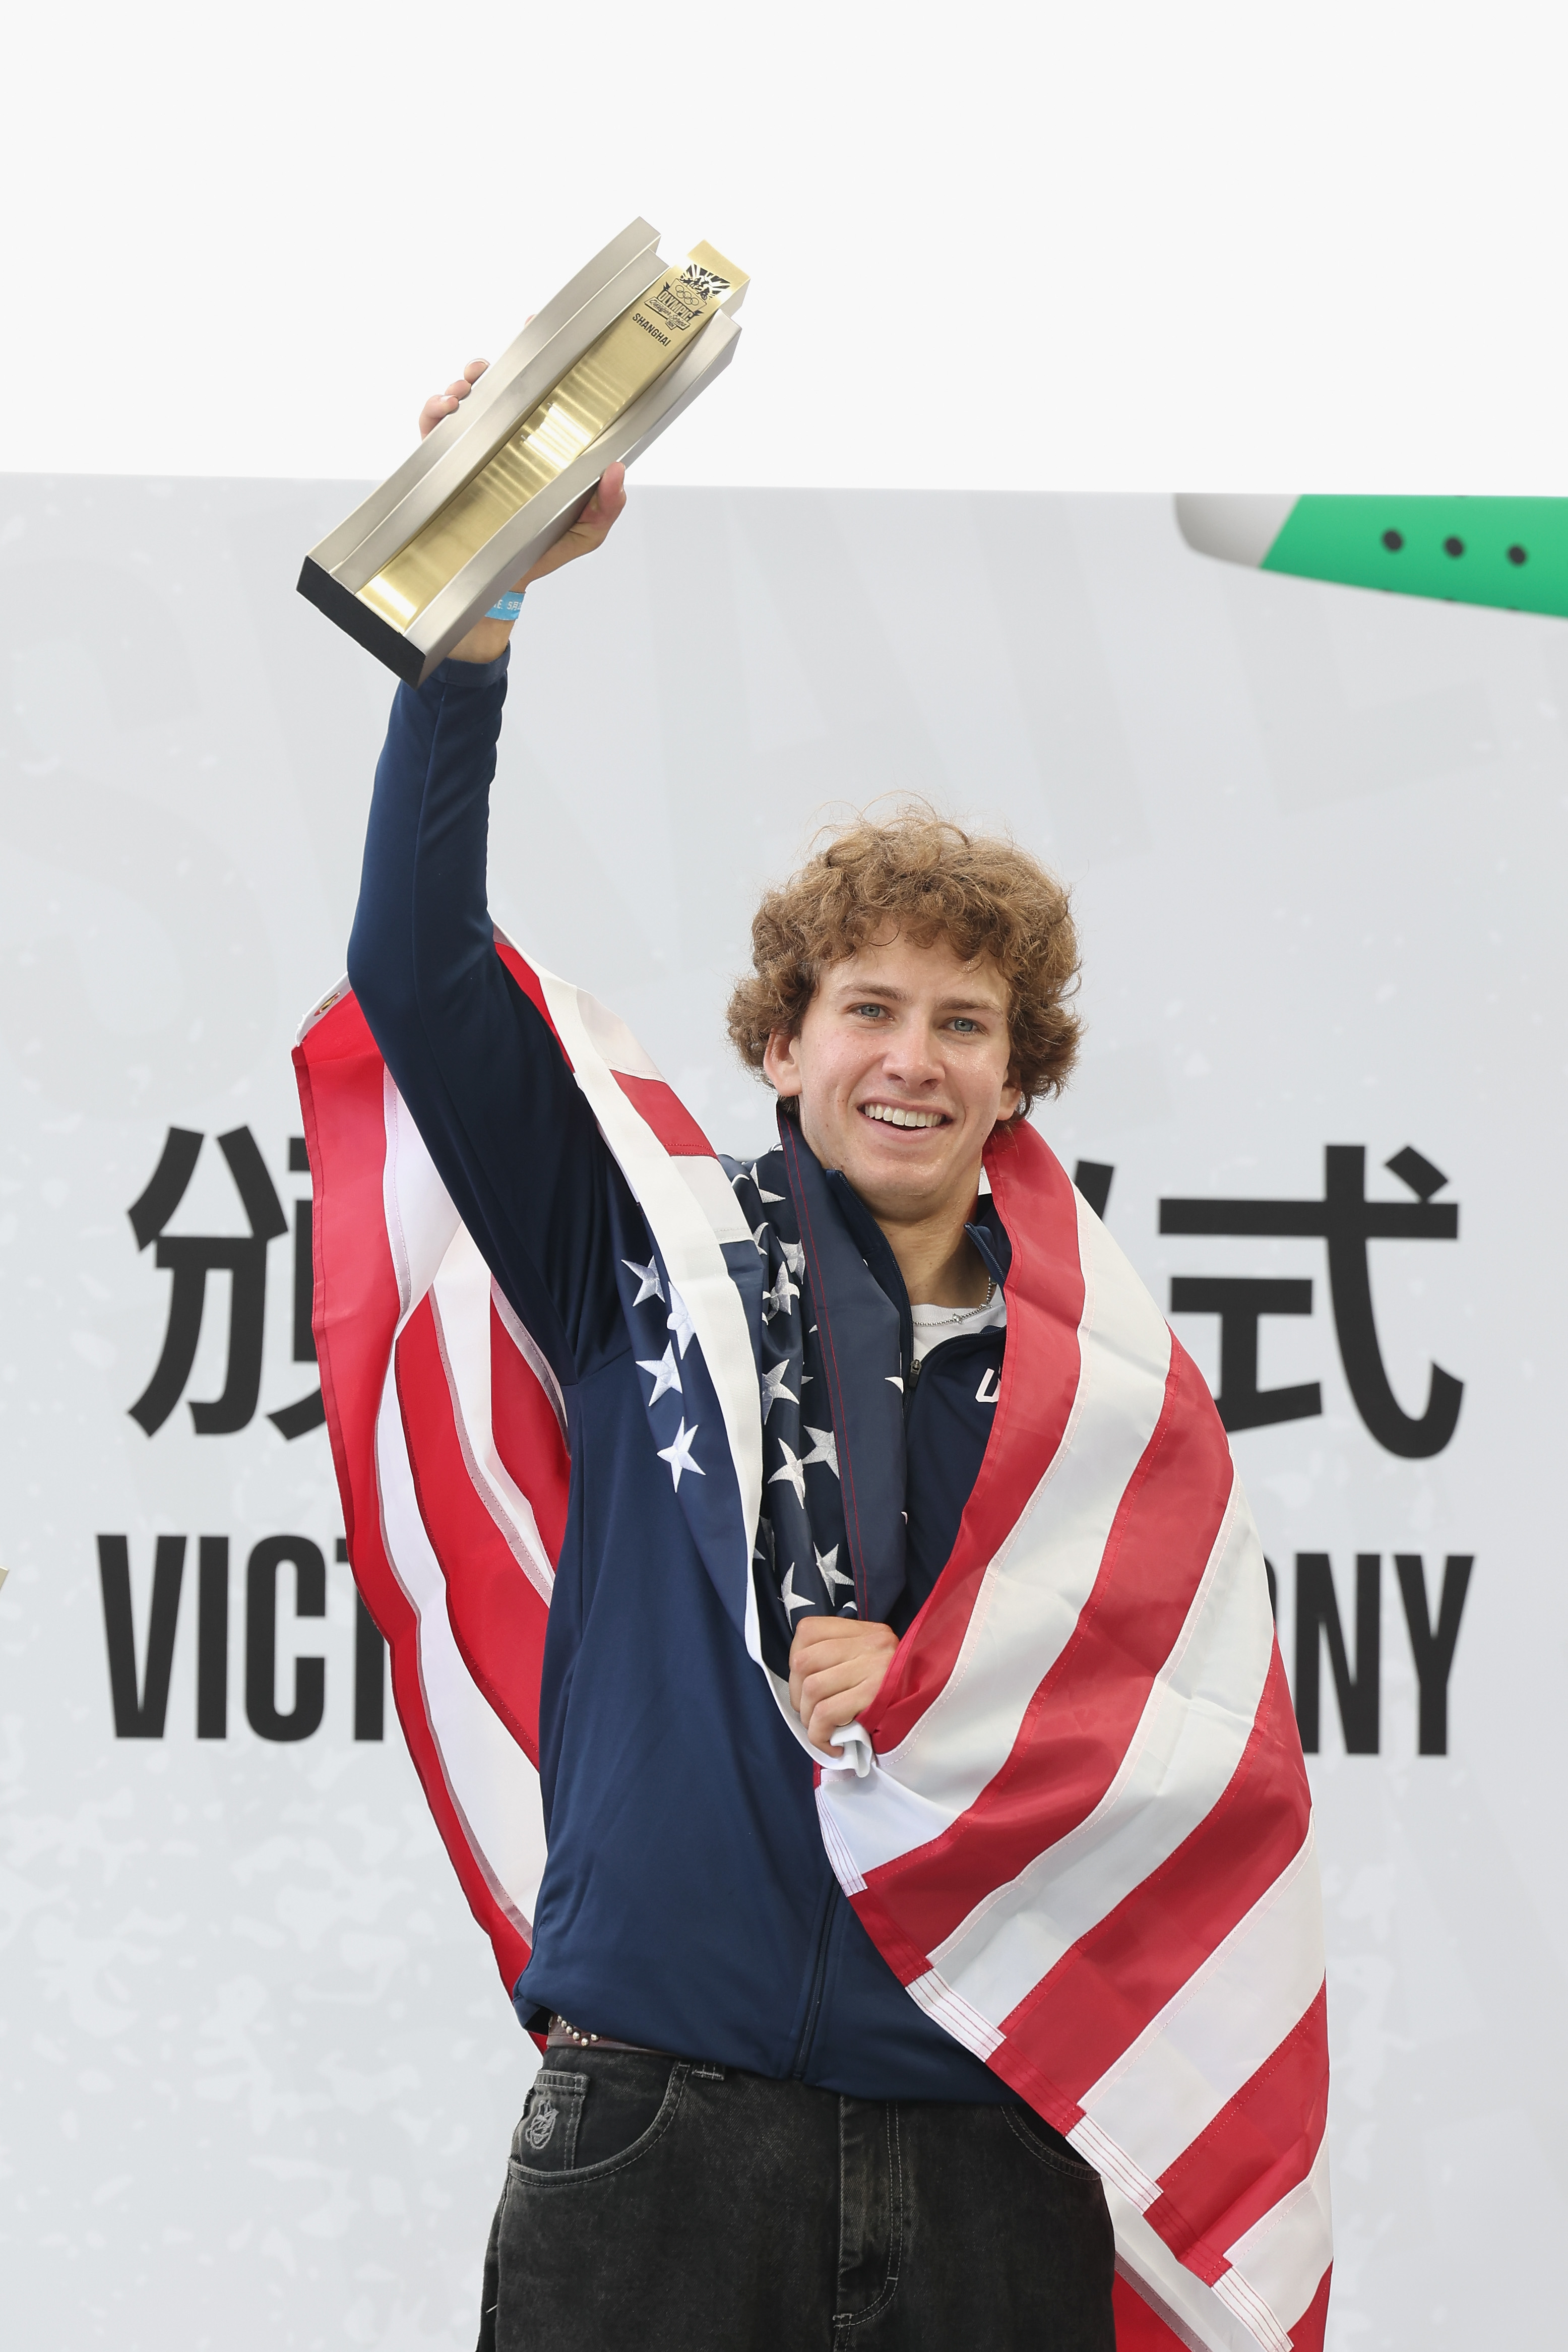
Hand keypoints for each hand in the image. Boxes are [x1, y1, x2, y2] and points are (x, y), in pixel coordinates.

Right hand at [419, 356, 629, 661]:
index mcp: (541, 441)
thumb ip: (606, 505)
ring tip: (465, 390)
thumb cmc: (544, 550)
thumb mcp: (586, 533)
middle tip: (488, 368)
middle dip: (490, 365)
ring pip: (464, 397)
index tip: (535, 324)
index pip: (541, 389)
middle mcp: (507, 437)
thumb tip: (616, 470)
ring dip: (462, 383)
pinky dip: (434, 410)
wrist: (498, 586)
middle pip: (497, 384)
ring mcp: (474, 448)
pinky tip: (445, 411)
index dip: (538, 354)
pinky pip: (432, 426)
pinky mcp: (445, 464)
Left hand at [788, 1616, 897, 1759]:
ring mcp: (874, 1668)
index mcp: (867, 1632)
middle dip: (797, 1695)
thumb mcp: (875, 1665)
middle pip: (803, 1661)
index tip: (804, 1685)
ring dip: (808, 1719)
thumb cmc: (901, 1696)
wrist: (943, 1714)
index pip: (808, 1631)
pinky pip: (826, 1714)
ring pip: (812, 1688)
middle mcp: (870, 1643)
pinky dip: (819, 1735)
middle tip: (810, 1715)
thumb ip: (843, 1662)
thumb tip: (801, 1683)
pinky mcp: (875, 1696)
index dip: (796, 1662)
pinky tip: (832, 1746)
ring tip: (822, 1731)